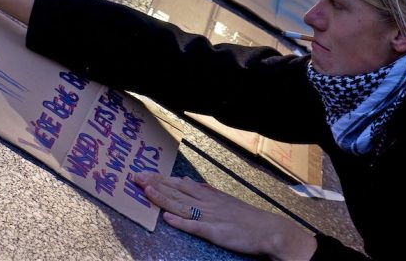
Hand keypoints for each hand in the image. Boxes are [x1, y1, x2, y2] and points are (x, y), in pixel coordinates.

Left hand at [136, 173, 316, 259]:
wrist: (269, 230)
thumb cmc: (248, 218)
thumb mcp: (225, 200)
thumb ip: (207, 193)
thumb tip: (191, 183)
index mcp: (209, 195)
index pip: (180, 184)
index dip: (160, 179)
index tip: (144, 174)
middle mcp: (207, 203)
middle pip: (176, 191)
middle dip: (155, 184)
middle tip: (136, 177)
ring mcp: (211, 217)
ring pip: (182, 205)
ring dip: (163, 198)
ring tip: (146, 191)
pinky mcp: (216, 232)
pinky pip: (196, 227)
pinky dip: (181, 222)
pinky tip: (167, 218)